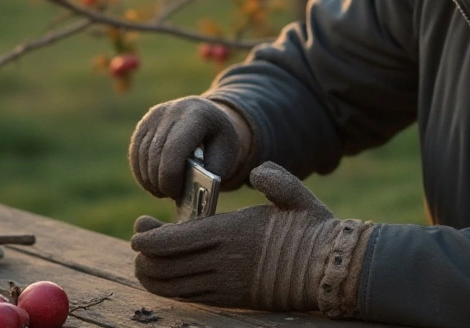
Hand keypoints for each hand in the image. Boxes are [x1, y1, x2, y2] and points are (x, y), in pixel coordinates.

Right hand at [129, 96, 240, 198]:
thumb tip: (187, 192)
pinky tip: (151, 184)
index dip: (170, 176)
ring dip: (148, 178)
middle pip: (156, 153)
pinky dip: (140, 171)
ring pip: (142, 153)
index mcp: (198, 115)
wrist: (211, 117)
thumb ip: (210, 174)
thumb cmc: (220, 141)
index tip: (176, 193)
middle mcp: (174, 110)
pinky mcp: (145, 122)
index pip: (174, 149)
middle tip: (169, 195)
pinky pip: (135, 151)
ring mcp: (156, 114)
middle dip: (160, 180)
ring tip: (161, 191)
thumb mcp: (226, 156)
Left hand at [131, 162, 369, 314]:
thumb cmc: (313, 230)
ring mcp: (225, 285)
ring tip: (148, 259)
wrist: (330, 270)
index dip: (149, 238)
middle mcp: (222, 262)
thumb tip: (256, 171)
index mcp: (232, 232)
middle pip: (164, 266)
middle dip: (144, 254)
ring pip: (171, 286)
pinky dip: (170, 288)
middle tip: (141, 239)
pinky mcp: (230, 299)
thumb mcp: (297, 196)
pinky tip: (168, 277)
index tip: (140, 229)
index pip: (174, 240)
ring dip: (152, 274)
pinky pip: (189, 298)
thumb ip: (275, 179)